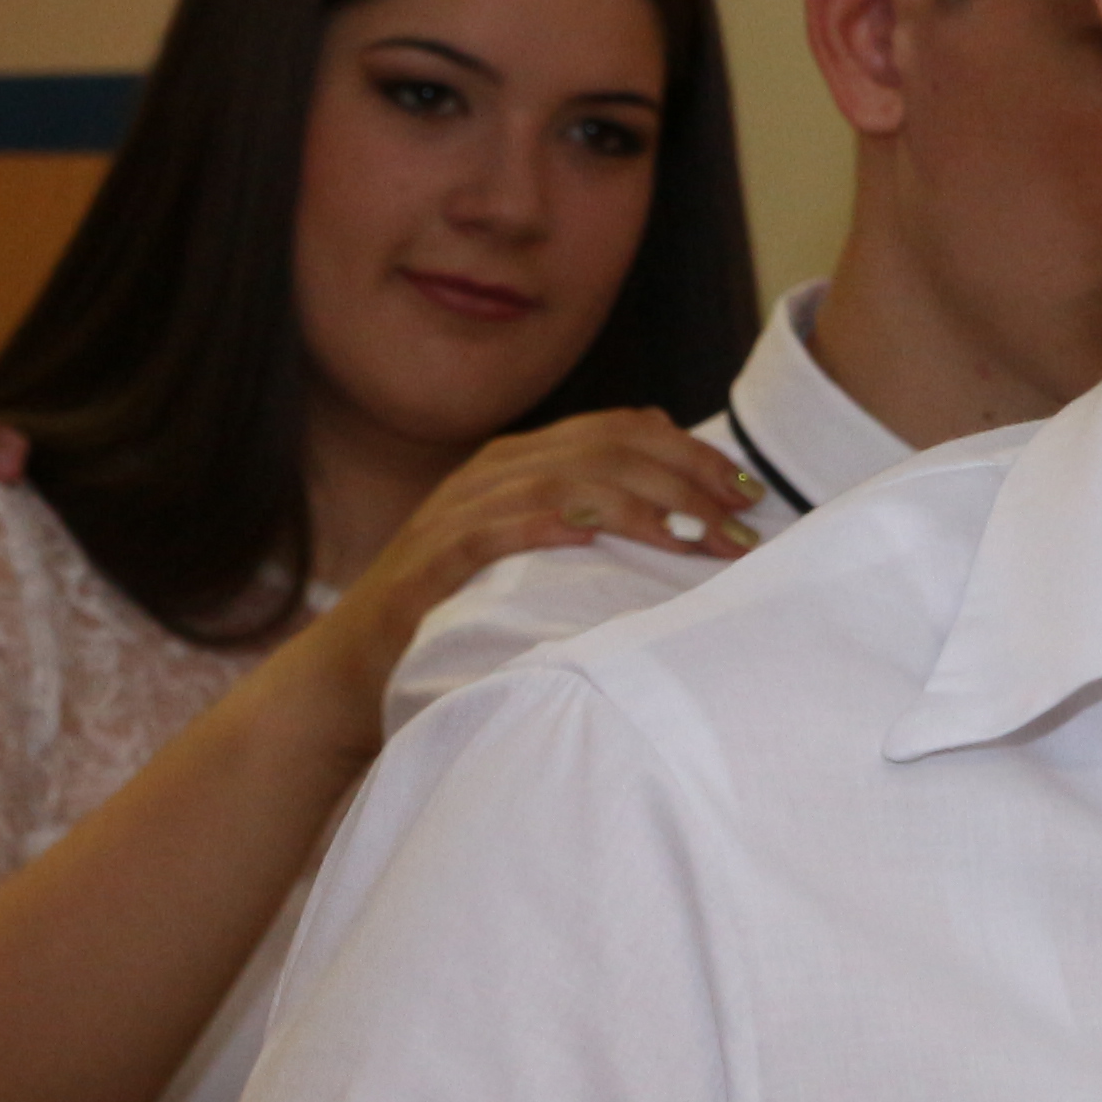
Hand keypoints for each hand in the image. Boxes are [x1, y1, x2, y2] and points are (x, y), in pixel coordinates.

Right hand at [285, 407, 765, 739]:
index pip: (623, 430)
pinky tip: (594, 534)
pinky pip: (494, 527)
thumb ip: (592, 517)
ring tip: (700, 542)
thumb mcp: (535, 555)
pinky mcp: (431, 561)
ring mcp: (459, 511)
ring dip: (643, 508)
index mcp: (522, 462)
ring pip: (564, 482)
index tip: (749, 495)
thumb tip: (679, 491)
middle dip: (686, 485)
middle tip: (743, 528)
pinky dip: (548, 523)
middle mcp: (493, 473)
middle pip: (607, 450)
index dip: (693, 455)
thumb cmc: (460, 615)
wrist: (352, 672)